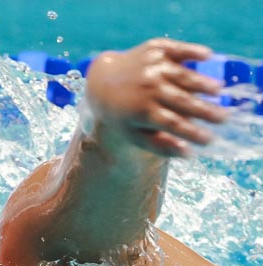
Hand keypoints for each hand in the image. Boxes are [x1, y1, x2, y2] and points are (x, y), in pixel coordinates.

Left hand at [86, 38, 227, 156]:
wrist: (103, 81)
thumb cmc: (123, 114)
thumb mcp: (134, 133)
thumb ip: (160, 145)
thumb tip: (190, 154)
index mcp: (140, 111)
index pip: (172, 123)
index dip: (192, 132)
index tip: (211, 139)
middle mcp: (146, 87)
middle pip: (181, 100)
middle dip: (204, 110)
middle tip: (224, 118)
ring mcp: (151, 66)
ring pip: (182, 75)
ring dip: (202, 82)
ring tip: (219, 91)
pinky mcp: (154, 49)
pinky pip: (175, 49)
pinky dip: (191, 51)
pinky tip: (207, 56)